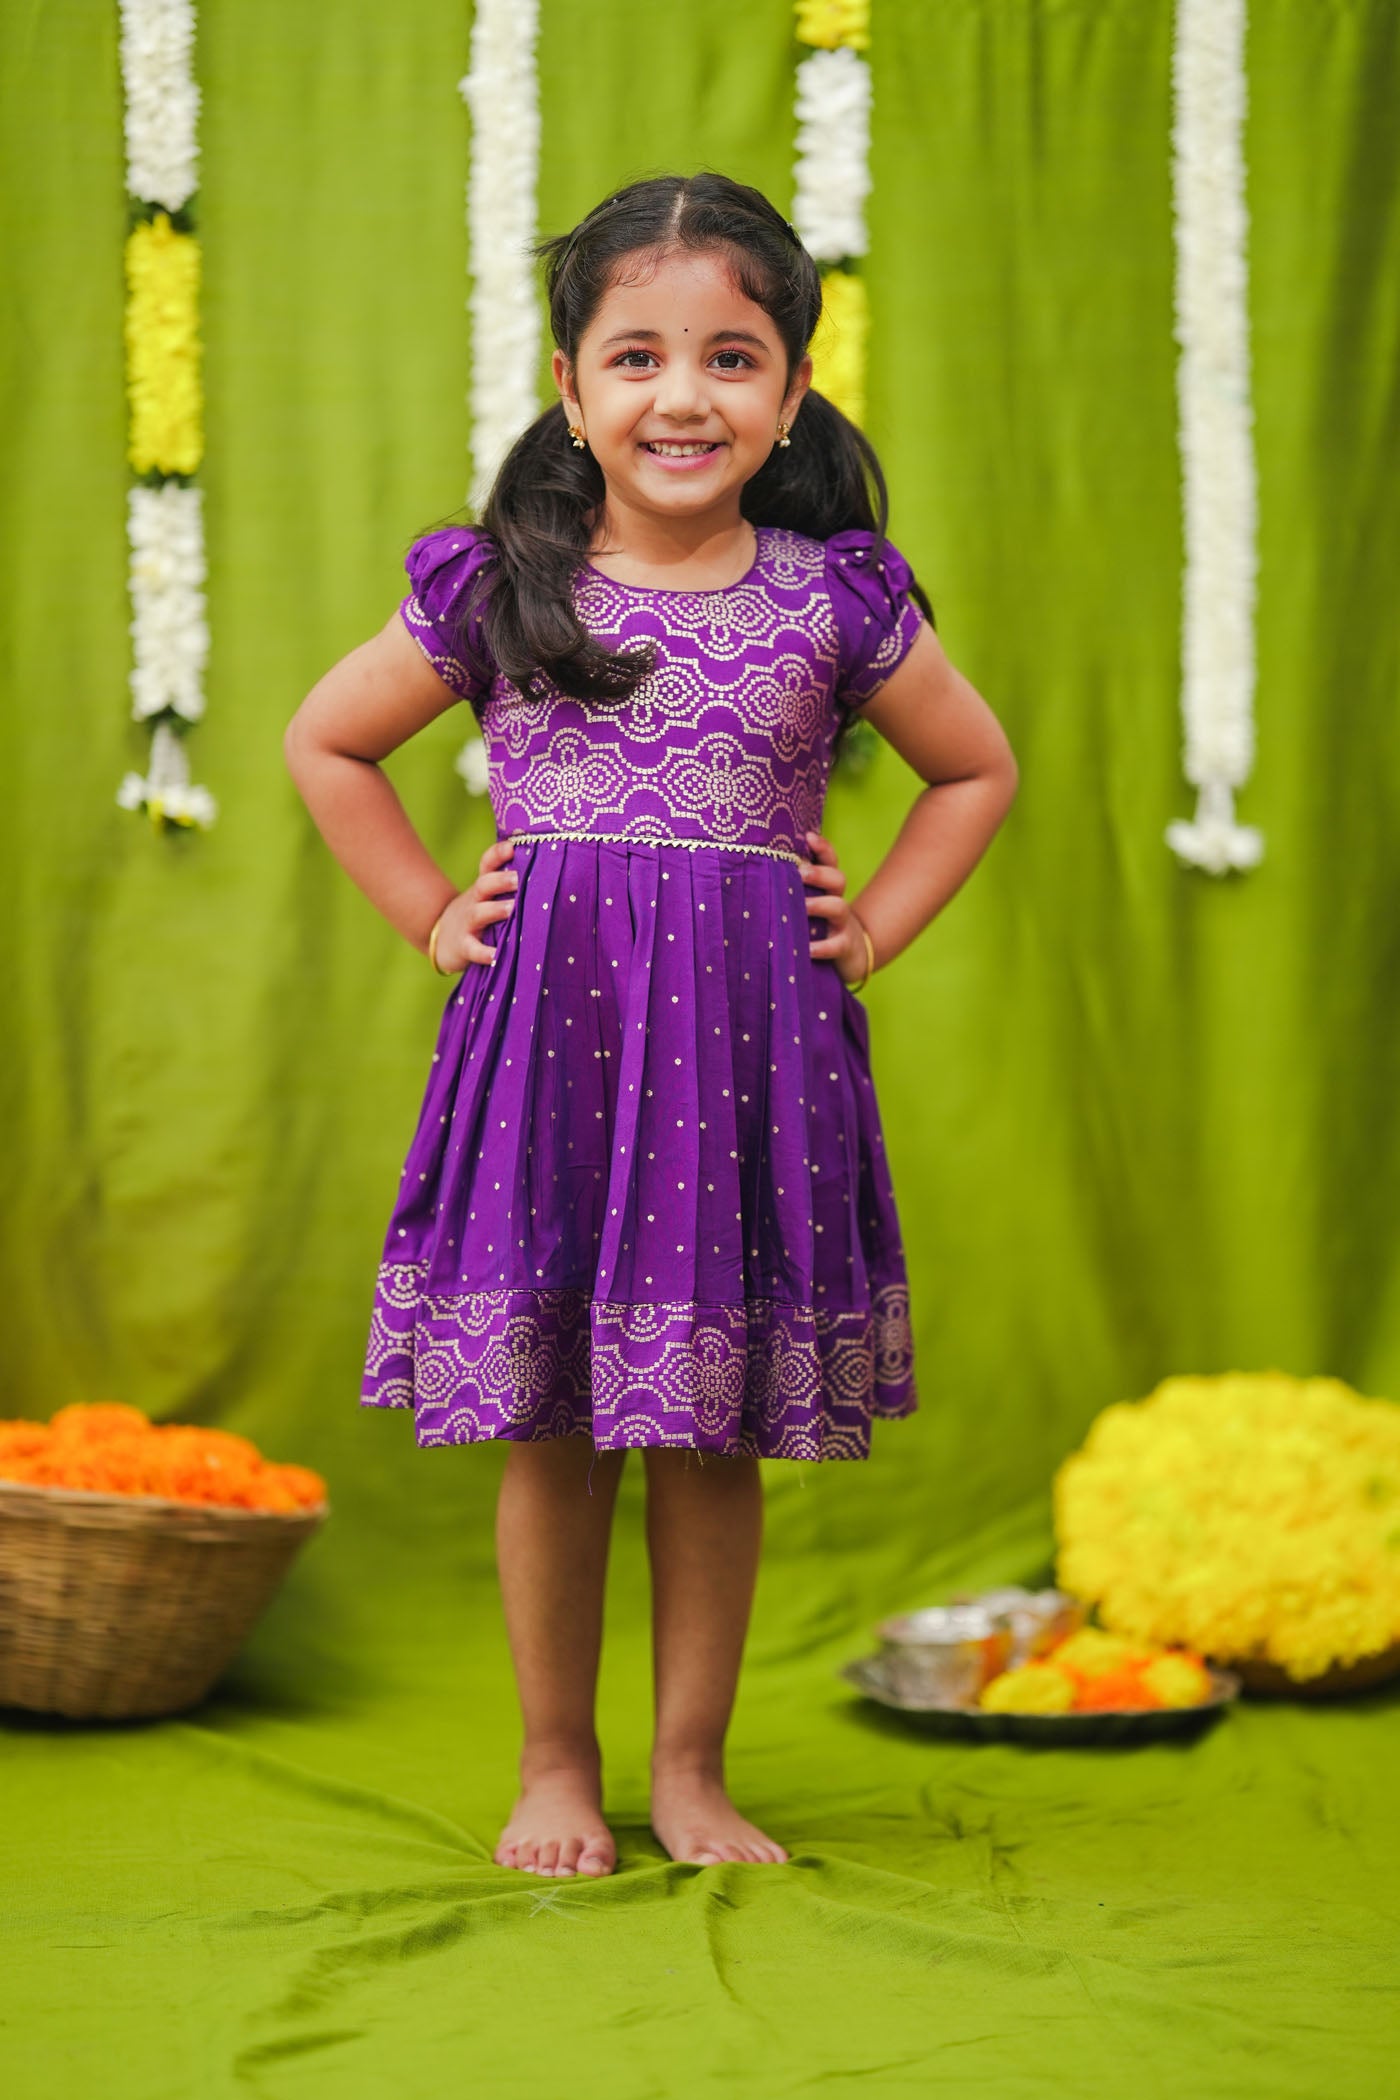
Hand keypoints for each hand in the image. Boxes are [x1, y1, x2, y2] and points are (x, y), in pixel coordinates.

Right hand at [428, 839, 517, 971]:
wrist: (443, 938)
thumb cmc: (480, 913)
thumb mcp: (489, 896)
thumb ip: (510, 886)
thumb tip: (550, 871)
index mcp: (484, 887)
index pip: (487, 864)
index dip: (497, 854)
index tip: (512, 847)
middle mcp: (475, 901)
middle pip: (484, 885)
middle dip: (500, 880)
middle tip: (518, 879)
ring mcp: (468, 923)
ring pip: (479, 913)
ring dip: (495, 910)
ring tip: (511, 909)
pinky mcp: (464, 946)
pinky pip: (473, 949)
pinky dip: (484, 953)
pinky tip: (496, 956)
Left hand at [798, 829, 873, 987]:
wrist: (851, 954)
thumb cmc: (817, 924)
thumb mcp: (808, 903)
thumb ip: (791, 888)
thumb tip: (758, 869)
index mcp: (826, 887)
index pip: (829, 861)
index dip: (822, 848)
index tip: (808, 836)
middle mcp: (836, 901)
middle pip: (838, 879)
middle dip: (820, 873)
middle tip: (800, 872)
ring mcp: (842, 924)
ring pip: (839, 907)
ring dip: (821, 905)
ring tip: (803, 906)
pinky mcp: (845, 947)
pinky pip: (836, 945)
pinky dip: (822, 947)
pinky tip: (807, 949)